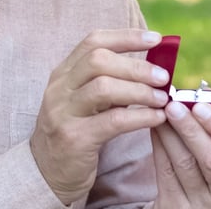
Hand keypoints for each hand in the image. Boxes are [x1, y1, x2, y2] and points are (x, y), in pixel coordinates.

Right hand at [29, 29, 169, 203]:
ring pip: (104, 88)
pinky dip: (140, 116)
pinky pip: (113, 121)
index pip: (93, 41)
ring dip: (140, 90)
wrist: (46, 174)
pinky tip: (157, 118)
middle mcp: (59, 88)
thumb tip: (154, 67)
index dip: (126, 36)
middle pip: (98, 60)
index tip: (155, 39)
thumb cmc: (77, 131)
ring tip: (163, 98)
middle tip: (163, 76)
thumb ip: (111, 81)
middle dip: (136, 66)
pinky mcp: (74, 139)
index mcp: (63, 73)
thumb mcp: (87, 100)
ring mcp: (63, 113)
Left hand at [152, 101, 210, 208]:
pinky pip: (165, 172)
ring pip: (184, 164)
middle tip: (174, 104)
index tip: (200, 105)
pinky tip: (156, 127)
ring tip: (162, 111)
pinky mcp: (175, 206)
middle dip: (191, 129)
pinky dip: (160, 145)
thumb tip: (199, 95)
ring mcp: (200, 204)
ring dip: (171, 133)